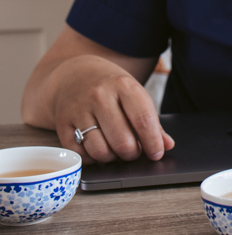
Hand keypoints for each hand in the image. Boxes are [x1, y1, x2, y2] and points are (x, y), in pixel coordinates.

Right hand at [49, 55, 174, 163]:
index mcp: (123, 85)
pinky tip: (98, 149)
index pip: (143, 120)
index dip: (153, 142)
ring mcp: (79, 109)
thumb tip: (166, 145)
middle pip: (122, 141)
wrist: (74, 75)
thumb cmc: (111, 87)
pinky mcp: (62, 123)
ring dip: (112, 158)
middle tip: (134, 152)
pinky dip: (93, 159)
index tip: (157, 153)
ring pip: (100, 151)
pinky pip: (81, 154)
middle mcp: (100, 96)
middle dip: (132, 153)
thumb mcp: (134, 94)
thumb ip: (151, 121)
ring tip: (116, 150)